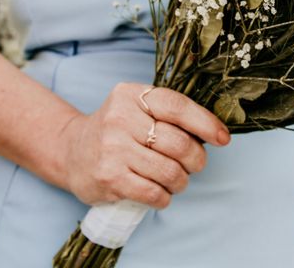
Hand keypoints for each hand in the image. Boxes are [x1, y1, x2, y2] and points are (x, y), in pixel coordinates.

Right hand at [59, 83, 230, 207]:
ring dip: (181, 180)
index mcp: (131, 95)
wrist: (70, 150)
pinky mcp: (109, 178)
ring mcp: (112, 150)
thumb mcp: (137, 107)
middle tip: (195, 164)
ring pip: (169, 171)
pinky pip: (154, 193)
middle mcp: (119, 119)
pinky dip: (165, 197)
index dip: (205, 123)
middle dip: (196, 159)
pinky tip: (161, 192)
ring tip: (177, 179)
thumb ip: (169, 113)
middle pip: (178, 143)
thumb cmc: (117, 129)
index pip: (177, 107)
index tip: (223, 138)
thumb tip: (214, 131)